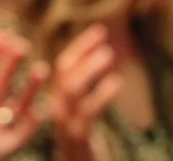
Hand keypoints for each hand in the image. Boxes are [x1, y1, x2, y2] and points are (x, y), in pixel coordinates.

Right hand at [49, 24, 120, 158]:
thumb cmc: (84, 140)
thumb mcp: (84, 111)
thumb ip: (88, 87)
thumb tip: (107, 55)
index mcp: (59, 97)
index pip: (65, 64)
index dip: (82, 45)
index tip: (100, 31)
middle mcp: (57, 106)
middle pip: (64, 71)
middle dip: (82, 50)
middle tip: (105, 38)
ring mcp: (64, 121)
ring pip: (71, 88)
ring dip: (89, 67)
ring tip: (110, 54)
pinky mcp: (76, 136)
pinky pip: (86, 111)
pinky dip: (100, 93)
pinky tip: (115, 82)